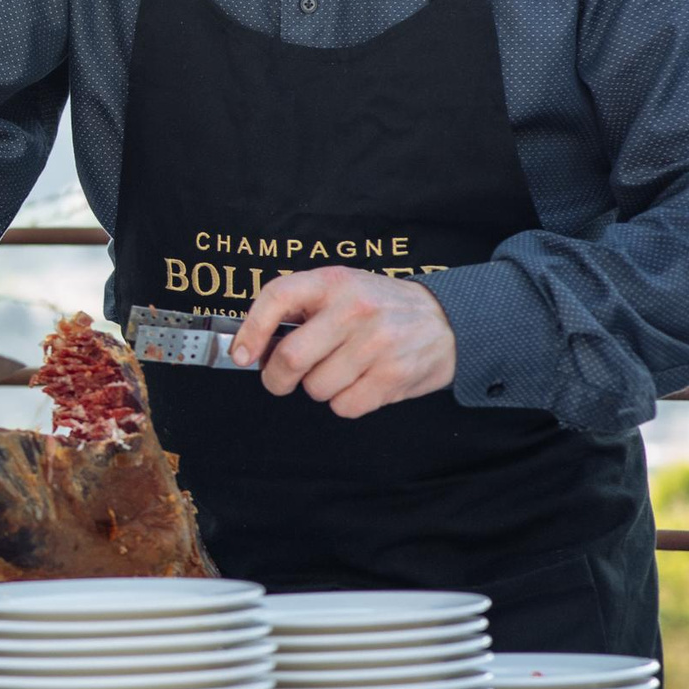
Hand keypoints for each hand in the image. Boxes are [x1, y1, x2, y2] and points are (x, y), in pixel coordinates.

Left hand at [229, 267, 457, 419]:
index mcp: (334, 282)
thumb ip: (300, 309)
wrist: (446, 321)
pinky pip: (344, 406)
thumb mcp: (342, 289)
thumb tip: (253, 346)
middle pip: (291, 358)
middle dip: (276, 377)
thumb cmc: (380, 307)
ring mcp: (376, 344)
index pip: (278, 296)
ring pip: (316, 387)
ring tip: (339, 370)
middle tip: (280, 378)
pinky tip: (359, 382)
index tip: (241, 354)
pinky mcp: (393, 376)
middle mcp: (355, 309)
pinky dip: (343, 402)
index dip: (251, 330)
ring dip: (318, 388)